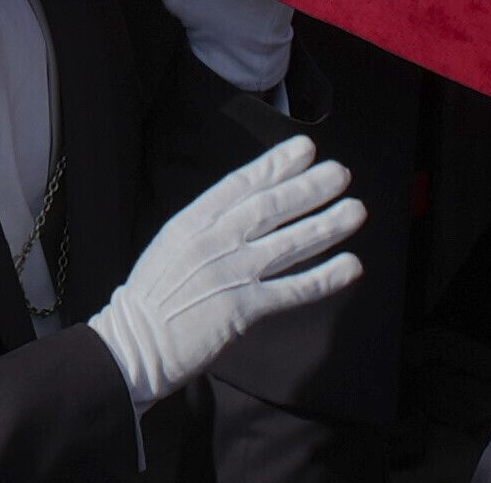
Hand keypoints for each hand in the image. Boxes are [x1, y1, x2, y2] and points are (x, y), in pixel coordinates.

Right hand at [86, 136, 363, 406]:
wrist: (134, 342)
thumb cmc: (151, 296)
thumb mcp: (172, 243)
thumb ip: (206, 227)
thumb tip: (242, 211)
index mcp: (194, 220)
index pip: (243, 184)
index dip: (276, 164)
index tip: (305, 149)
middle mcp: (216, 241)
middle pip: (272, 207)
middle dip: (310, 187)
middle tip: (342, 173)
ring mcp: (232, 273)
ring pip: (289, 243)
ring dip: (327, 225)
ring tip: (356, 210)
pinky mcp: (244, 309)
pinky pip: (292, 289)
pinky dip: (324, 277)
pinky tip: (350, 266)